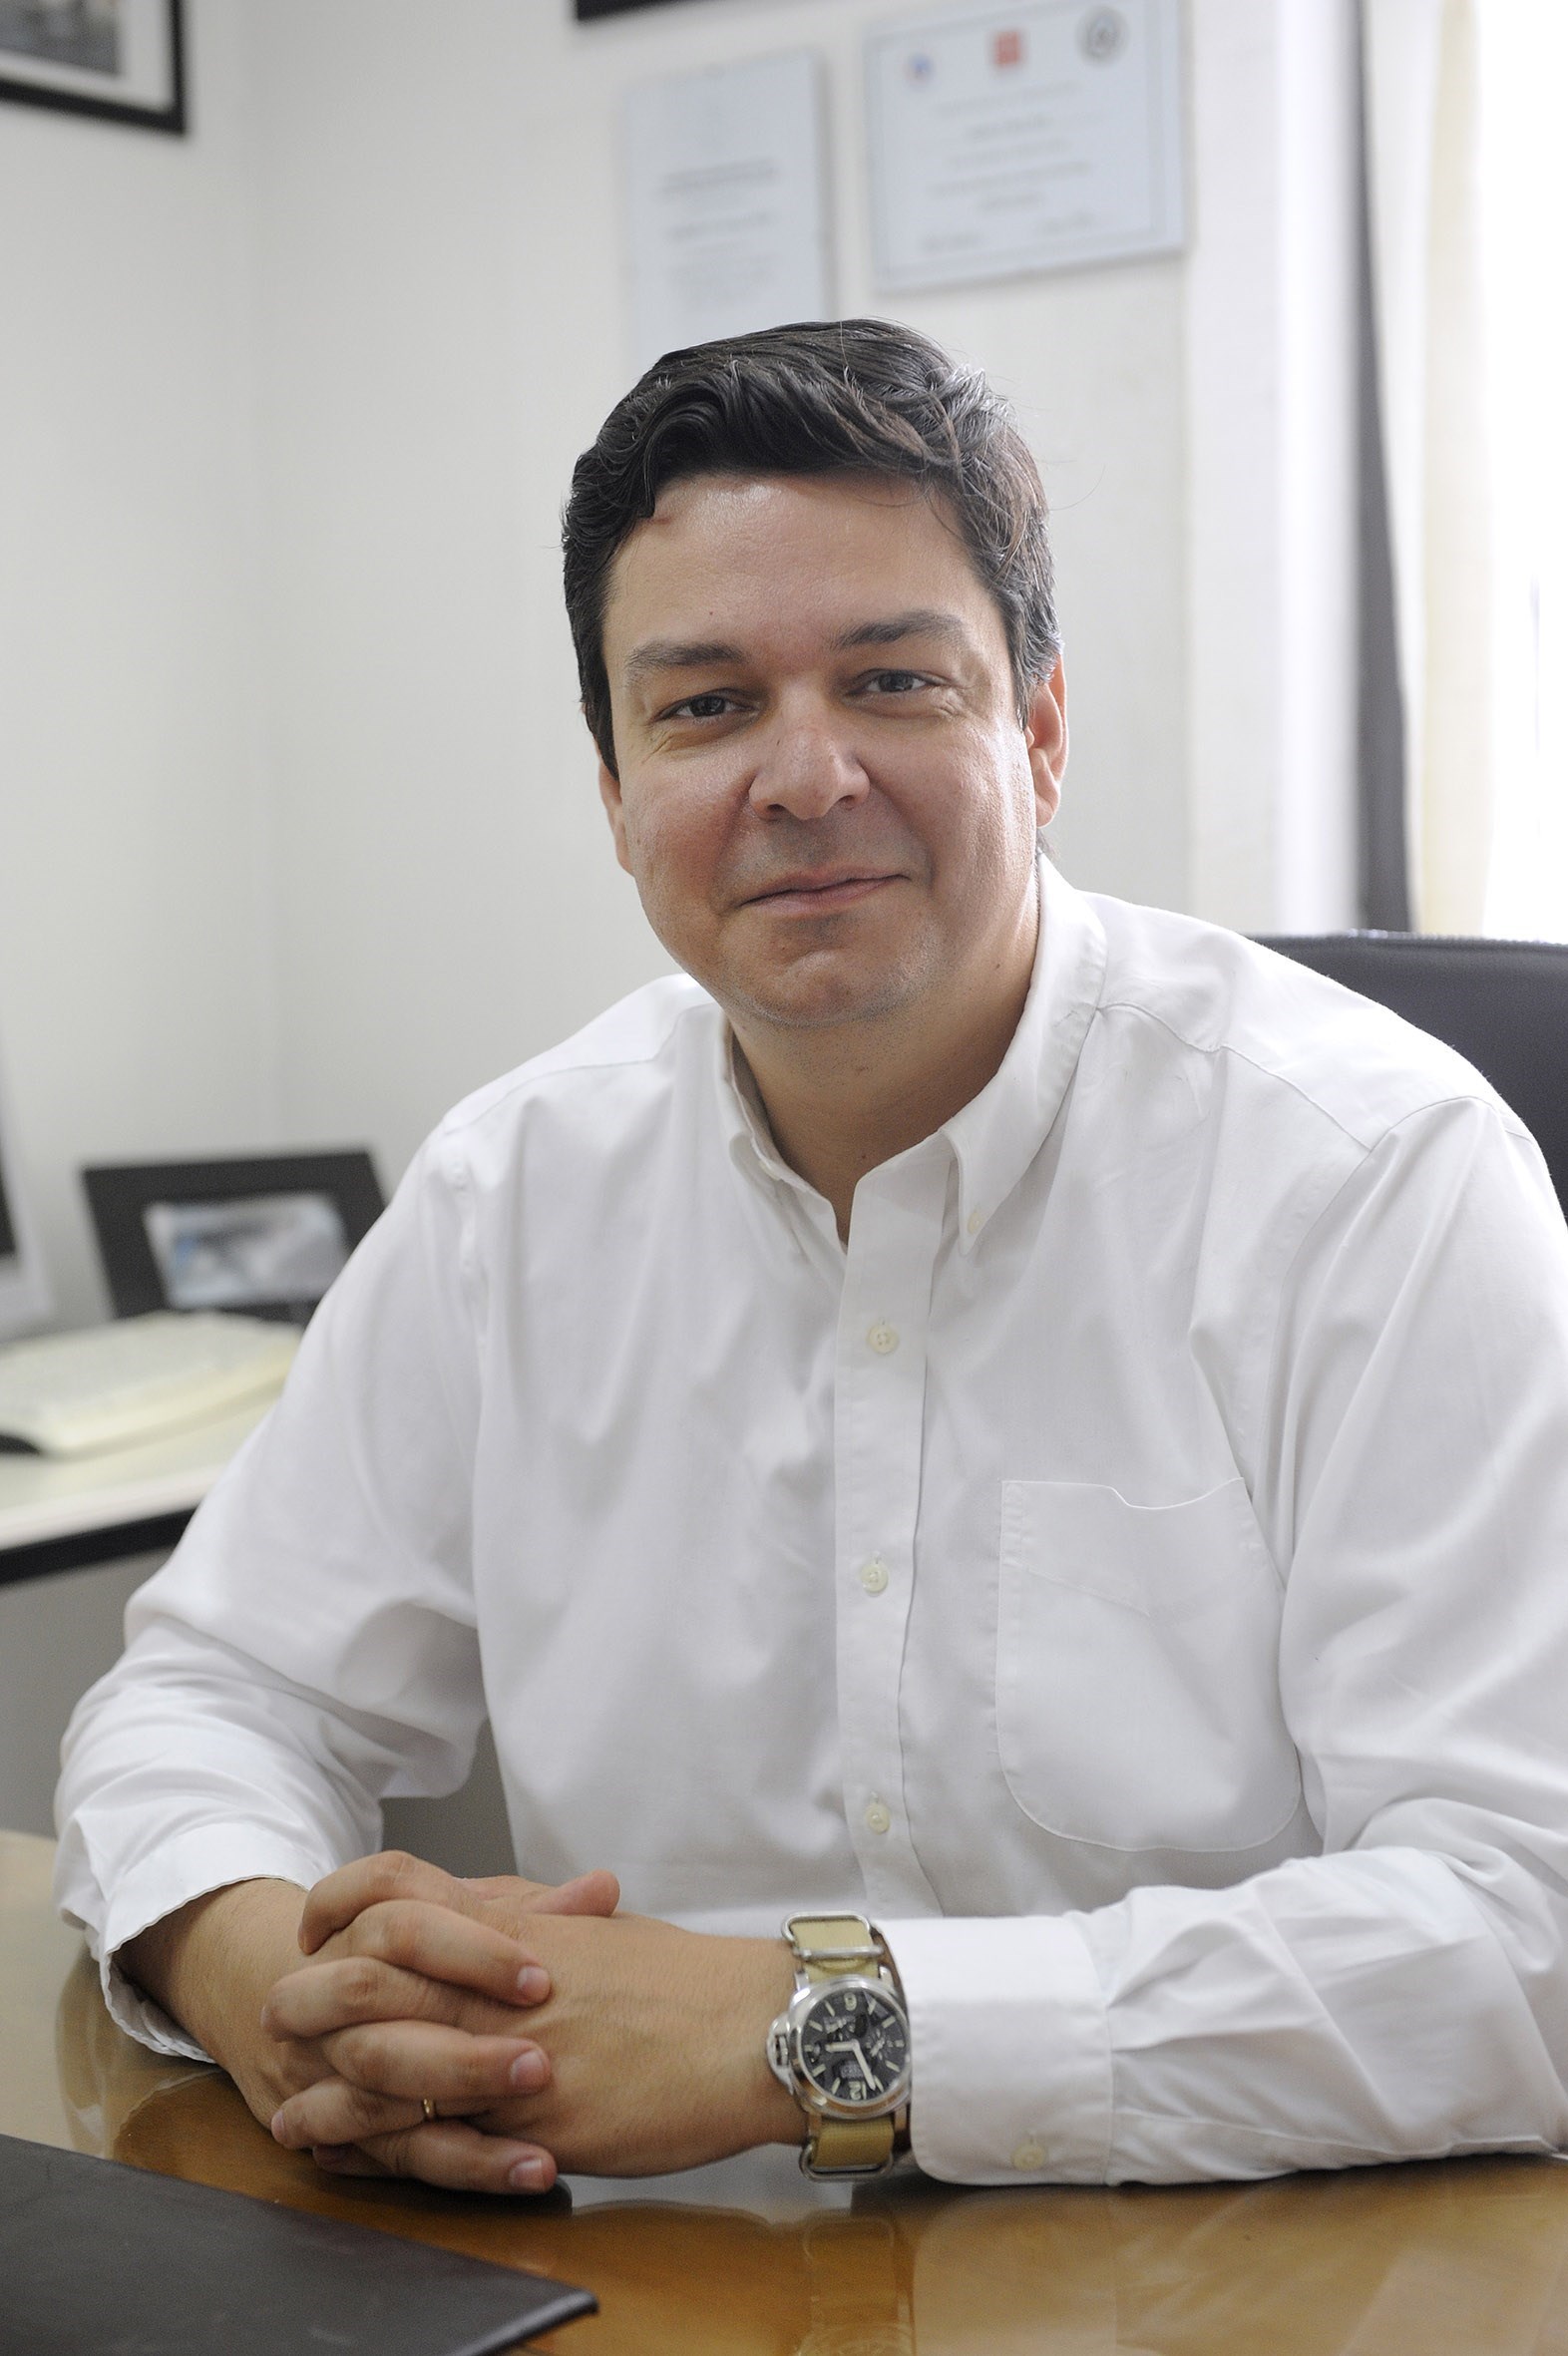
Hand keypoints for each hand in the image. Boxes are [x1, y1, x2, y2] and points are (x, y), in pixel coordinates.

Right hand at [121, 1852, 617, 2193]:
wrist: (300, 1998)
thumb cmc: (411, 1953)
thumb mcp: (466, 1921)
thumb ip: (530, 1911)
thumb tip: (604, 1890)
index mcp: (367, 1927)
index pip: (401, 1919)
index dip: (468, 1947)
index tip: (539, 1976)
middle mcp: (336, 1991)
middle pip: (373, 2002)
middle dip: (456, 2038)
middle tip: (540, 2062)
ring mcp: (330, 2061)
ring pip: (378, 2087)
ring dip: (460, 2105)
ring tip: (546, 2138)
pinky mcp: (347, 2129)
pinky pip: (401, 2152)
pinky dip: (467, 2163)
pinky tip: (528, 2170)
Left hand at [271, 1905, 802, 2179]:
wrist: (752, 2032)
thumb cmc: (688, 1985)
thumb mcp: (601, 1934)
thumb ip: (535, 1922)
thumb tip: (492, 1909)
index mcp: (515, 1927)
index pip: (398, 1890)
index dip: (341, 1903)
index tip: (317, 1928)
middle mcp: (498, 1983)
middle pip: (366, 1973)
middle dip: (307, 1996)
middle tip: (280, 2013)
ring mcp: (508, 2054)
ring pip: (383, 2061)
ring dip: (326, 2085)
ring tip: (291, 2106)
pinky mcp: (529, 2122)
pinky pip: (432, 2137)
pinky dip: (380, 2147)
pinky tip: (354, 2158)